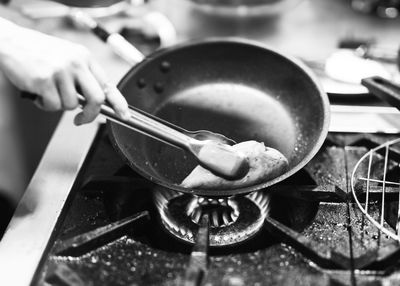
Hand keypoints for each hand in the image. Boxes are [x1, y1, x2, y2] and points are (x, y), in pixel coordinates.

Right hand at [0, 19, 129, 124]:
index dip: (119, 102)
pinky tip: (38, 92)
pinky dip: (45, 105)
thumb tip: (95, 101)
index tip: (125, 115)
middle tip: (81, 119)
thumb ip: (83, 76)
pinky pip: (53, 106)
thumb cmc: (39, 52)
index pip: (108, 84)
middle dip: (90, 115)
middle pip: (96, 99)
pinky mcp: (44, 80)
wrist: (11, 42)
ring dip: (59, 105)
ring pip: (71, 105)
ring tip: (48, 91)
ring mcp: (61, 71)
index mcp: (85, 58)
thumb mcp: (68, 57)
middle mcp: (76, 63)